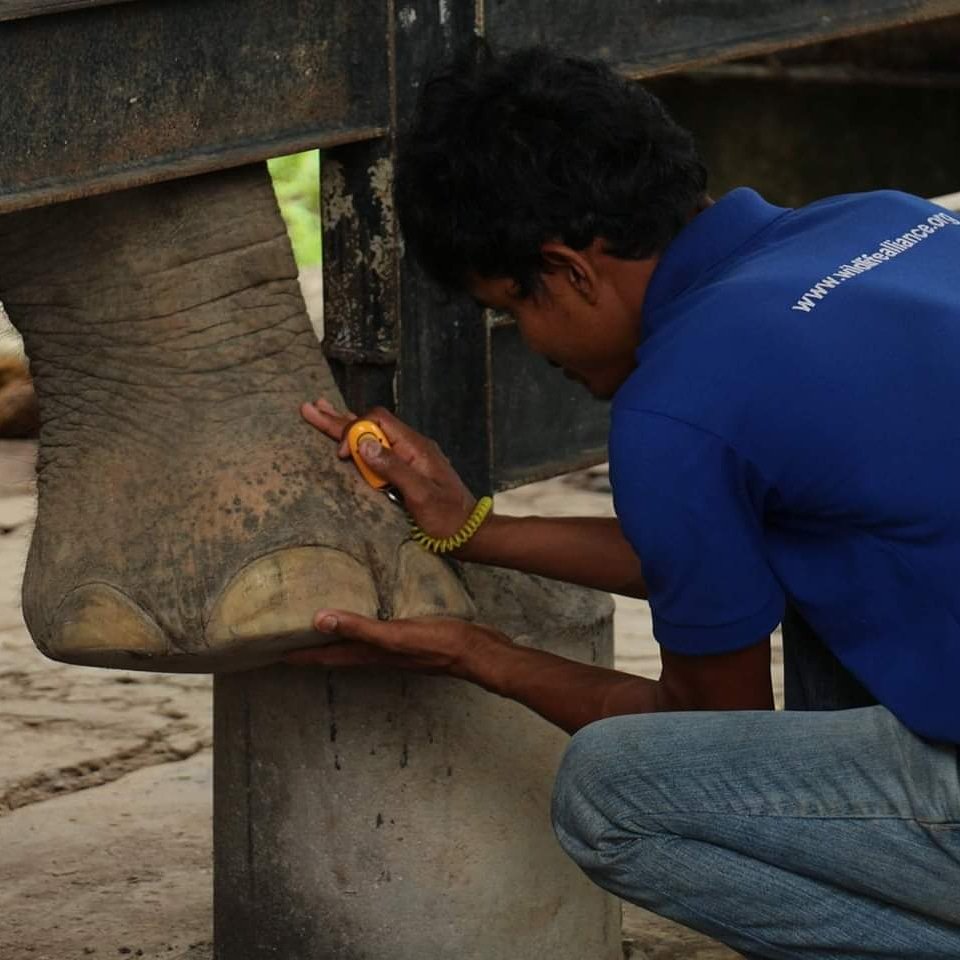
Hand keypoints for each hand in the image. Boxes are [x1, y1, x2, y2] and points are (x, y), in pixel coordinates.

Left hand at [283, 609, 512, 676]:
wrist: (478, 652)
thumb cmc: (439, 645)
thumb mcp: (397, 635)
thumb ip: (360, 628)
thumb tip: (319, 620)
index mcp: (369, 655)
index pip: (323, 656)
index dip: (296, 656)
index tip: (268, 653)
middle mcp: (377, 655)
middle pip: (334, 653)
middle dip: (309, 648)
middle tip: (284, 635)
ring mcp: (394, 648)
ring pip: (354, 644)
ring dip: (334, 637)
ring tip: (316, 623)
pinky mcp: (409, 636)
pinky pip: (376, 632)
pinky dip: (362, 625)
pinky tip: (368, 611)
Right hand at [301, 397, 482, 542]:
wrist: (470, 535)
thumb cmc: (447, 519)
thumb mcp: (421, 495)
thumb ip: (393, 468)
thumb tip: (363, 442)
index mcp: (415, 447)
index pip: (378, 422)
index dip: (355, 432)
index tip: (342, 457)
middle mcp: (411, 447)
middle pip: (371, 425)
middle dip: (339, 419)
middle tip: (310, 408)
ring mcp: (410, 459)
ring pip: (373, 437)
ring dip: (346, 427)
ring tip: (321, 413)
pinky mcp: (407, 473)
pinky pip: (379, 452)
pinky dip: (358, 444)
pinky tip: (347, 440)